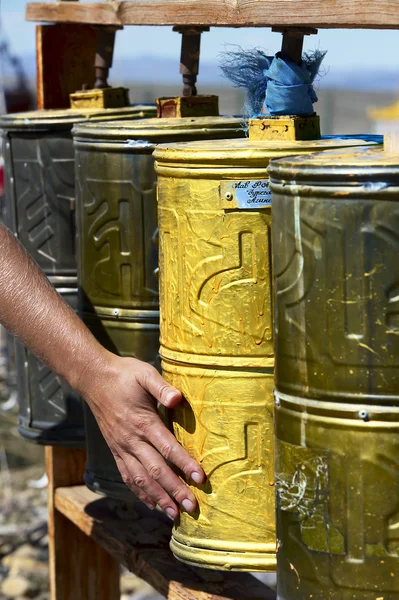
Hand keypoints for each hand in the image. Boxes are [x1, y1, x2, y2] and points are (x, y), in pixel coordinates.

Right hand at [78, 353, 204, 517]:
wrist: (94, 379)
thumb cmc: (124, 375)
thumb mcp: (145, 374)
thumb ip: (162, 387)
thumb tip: (178, 399)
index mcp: (143, 422)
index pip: (167, 447)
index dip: (184, 464)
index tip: (200, 478)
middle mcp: (131, 440)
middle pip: (156, 470)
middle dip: (174, 490)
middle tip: (192, 507)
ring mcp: (122, 447)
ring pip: (141, 478)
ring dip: (158, 498)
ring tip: (174, 515)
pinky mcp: (116, 450)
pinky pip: (127, 475)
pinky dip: (139, 492)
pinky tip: (151, 503)